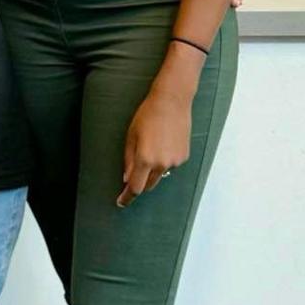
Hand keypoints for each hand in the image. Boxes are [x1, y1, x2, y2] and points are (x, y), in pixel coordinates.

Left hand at [117, 88, 191, 206]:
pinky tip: (164, 142)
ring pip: (160, 174)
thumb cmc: (147, 115)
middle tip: (132, 173)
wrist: (172, 102)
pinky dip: (164, 160)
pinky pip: (170, 165)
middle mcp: (161, 164)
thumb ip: (128, 160)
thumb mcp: (131, 136)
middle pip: (148, 185)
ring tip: (152, 145)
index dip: (127, 197)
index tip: (121, 202)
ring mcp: (175, 161)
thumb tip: (126, 179)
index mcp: (145, 159)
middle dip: (140, 182)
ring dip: (153, 169)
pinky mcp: (184, 157)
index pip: (135, 187)